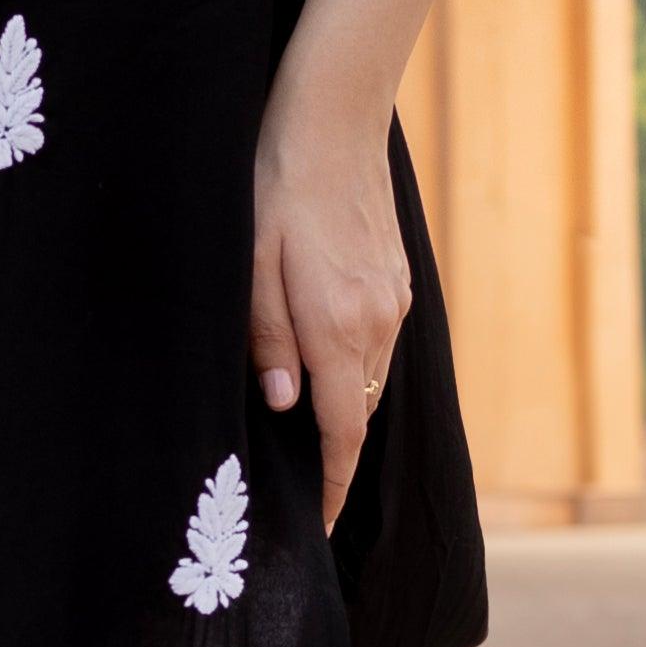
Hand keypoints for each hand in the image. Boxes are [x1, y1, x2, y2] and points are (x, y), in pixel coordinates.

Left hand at [248, 91, 407, 530]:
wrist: (333, 114)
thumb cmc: (274, 182)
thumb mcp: (249, 263)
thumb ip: (267, 338)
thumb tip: (280, 404)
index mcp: (338, 325)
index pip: (341, 432)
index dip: (331, 486)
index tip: (320, 532)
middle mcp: (377, 320)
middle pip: (359, 411)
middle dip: (332, 452)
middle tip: (296, 488)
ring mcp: (394, 298)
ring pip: (369, 376)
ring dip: (342, 405)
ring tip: (304, 429)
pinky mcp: (396, 277)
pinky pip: (377, 341)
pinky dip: (352, 364)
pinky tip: (321, 356)